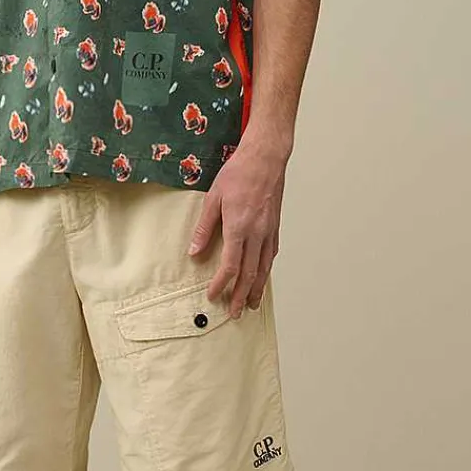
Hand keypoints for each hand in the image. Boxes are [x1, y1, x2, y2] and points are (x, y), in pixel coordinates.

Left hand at [186, 133, 287, 319]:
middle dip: (241, 296)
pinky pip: (271, 255)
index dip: (221, 285)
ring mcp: (269, 231)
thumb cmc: (239, 173)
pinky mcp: (275, 226)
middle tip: (235, 313)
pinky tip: (262, 277)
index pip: (230, 266)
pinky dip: (266, 270)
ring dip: (257, 289)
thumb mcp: (213, 198)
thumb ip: (204, 227)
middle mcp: (257, 233)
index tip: (213, 296)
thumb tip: (194, 252)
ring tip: (251, 304)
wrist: (266, 158)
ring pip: (264, 268)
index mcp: (239, 227)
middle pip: (249, 273)